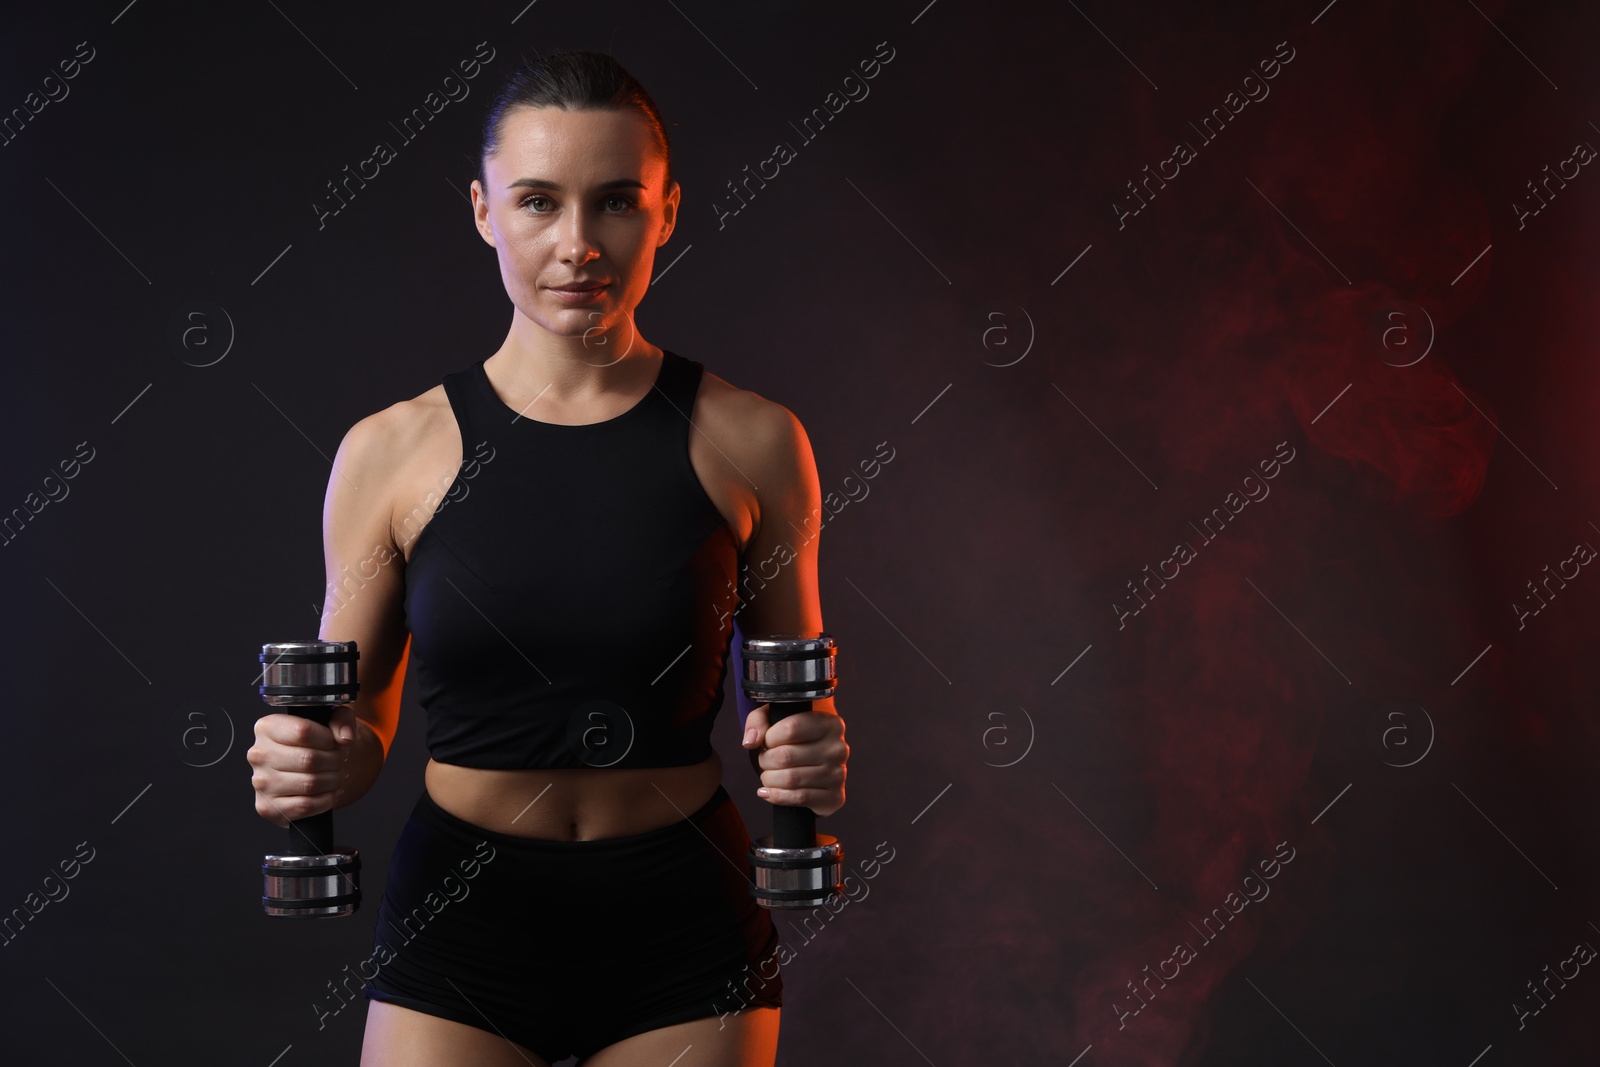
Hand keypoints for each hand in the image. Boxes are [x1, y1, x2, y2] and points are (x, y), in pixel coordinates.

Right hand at [246, 705, 357, 827]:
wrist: (308, 770)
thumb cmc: (318, 741)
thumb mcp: (331, 718)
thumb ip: (342, 719)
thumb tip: (345, 738)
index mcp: (267, 727)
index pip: (303, 731)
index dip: (328, 739)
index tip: (334, 743)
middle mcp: (258, 755)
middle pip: (308, 759)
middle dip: (334, 762)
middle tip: (340, 762)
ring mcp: (261, 783)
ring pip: (309, 784)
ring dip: (332, 781)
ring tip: (335, 775)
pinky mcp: (267, 807)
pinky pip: (305, 805)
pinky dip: (325, 800)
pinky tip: (329, 792)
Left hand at [741, 703, 848, 816]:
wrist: (813, 765)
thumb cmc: (793, 739)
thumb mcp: (775, 718)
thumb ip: (758, 720)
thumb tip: (750, 742)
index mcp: (830, 723)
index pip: (791, 727)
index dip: (769, 737)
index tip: (766, 741)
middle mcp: (839, 748)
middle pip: (787, 755)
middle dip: (765, 760)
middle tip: (764, 761)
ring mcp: (839, 774)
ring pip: (791, 779)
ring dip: (769, 779)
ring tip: (767, 775)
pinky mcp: (835, 797)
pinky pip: (799, 798)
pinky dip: (776, 796)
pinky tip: (767, 792)